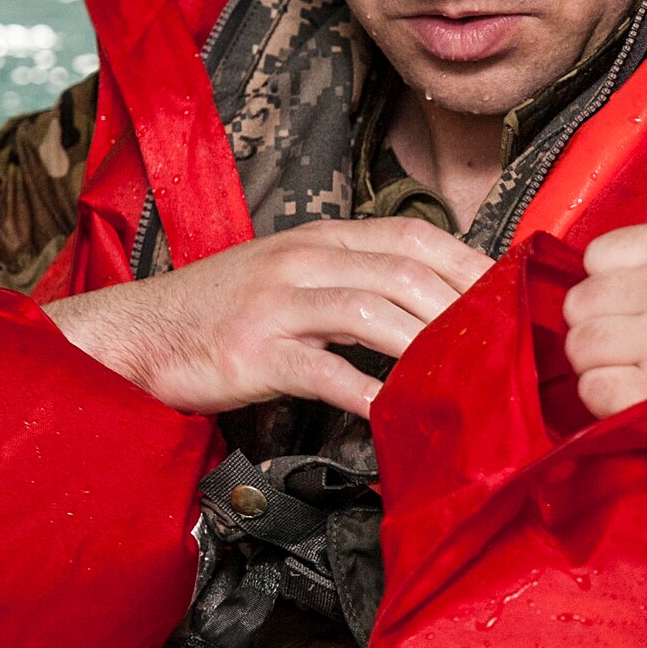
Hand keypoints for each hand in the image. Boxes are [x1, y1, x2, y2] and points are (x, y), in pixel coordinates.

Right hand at [49, 217, 488, 418]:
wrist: (136, 334)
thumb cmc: (219, 312)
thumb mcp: (289, 275)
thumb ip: (351, 277)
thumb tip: (428, 300)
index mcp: (317, 238)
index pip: (413, 234)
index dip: (468, 261)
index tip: (510, 296)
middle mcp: (303, 260)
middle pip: (405, 270)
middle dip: (465, 306)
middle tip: (509, 345)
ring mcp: (278, 304)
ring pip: (374, 311)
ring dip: (429, 345)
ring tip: (471, 376)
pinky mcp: (256, 353)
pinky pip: (328, 370)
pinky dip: (372, 392)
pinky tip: (401, 413)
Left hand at [562, 221, 646, 492]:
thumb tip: (621, 289)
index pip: (599, 254)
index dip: (607, 288)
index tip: (626, 312)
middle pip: (582, 301)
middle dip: (598, 331)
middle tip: (628, 355)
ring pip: (580, 347)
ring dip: (599, 369)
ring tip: (637, 382)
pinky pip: (592, 392)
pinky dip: (605, 405)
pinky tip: (641, 405)